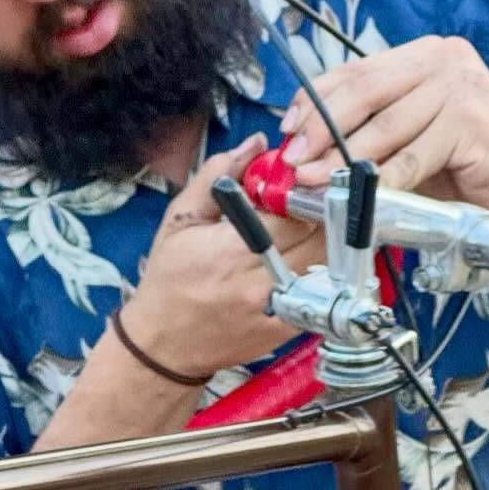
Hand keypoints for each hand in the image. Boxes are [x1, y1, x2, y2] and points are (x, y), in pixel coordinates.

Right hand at [122, 134, 323, 377]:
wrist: (162, 345)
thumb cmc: (168, 280)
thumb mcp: (180, 218)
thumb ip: (219, 175)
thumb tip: (256, 144)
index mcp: (231, 248)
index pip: (294, 210)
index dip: (303, 191)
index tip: (297, 182)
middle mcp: (259, 280)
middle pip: (318, 234)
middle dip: (318, 212)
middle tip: (307, 202)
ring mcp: (276, 308)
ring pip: (326, 262)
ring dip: (324, 241)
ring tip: (305, 231)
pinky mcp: (285, 328)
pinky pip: (321, 293)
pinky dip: (321, 273)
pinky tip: (303, 263)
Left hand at [280, 35, 488, 217]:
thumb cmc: (462, 165)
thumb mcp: (406, 139)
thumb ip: (365, 132)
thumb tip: (304, 148)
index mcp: (423, 55)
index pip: (355, 71)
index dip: (314, 100)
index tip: (287, 130)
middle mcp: (443, 59)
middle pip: (364, 91)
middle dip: (321, 128)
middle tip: (293, 159)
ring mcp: (460, 86)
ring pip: (384, 126)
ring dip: (343, 159)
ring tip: (314, 181)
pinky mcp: (471, 119)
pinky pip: (412, 156)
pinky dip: (382, 180)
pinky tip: (361, 197)